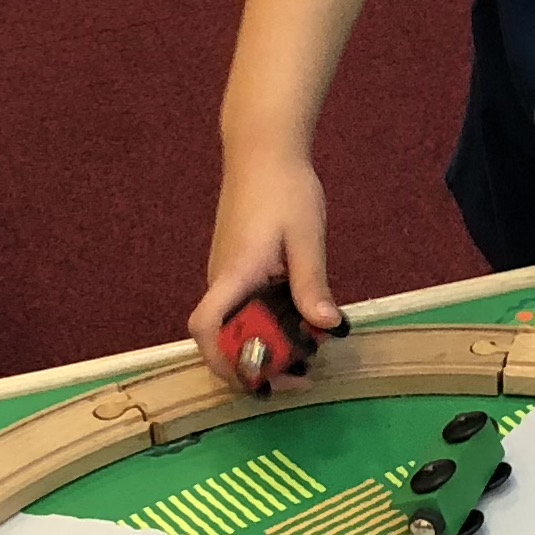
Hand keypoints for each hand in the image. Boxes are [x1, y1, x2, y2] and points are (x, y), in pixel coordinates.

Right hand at [191, 151, 342, 385]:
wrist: (263, 152)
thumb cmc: (285, 190)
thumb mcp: (306, 239)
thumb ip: (312, 284)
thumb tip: (326, 327)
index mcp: (234, 274)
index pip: (207, 327)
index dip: (223, 361)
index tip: (259, 382)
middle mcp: (222, 280)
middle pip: (222, 338)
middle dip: (256, 365)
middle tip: (303, 376)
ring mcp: (227, 275)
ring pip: (236, 324)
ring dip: (265, 345)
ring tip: (308, 355)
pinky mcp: (237, 270)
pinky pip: (245, 308)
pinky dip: (267, 324)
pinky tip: (300, 324)